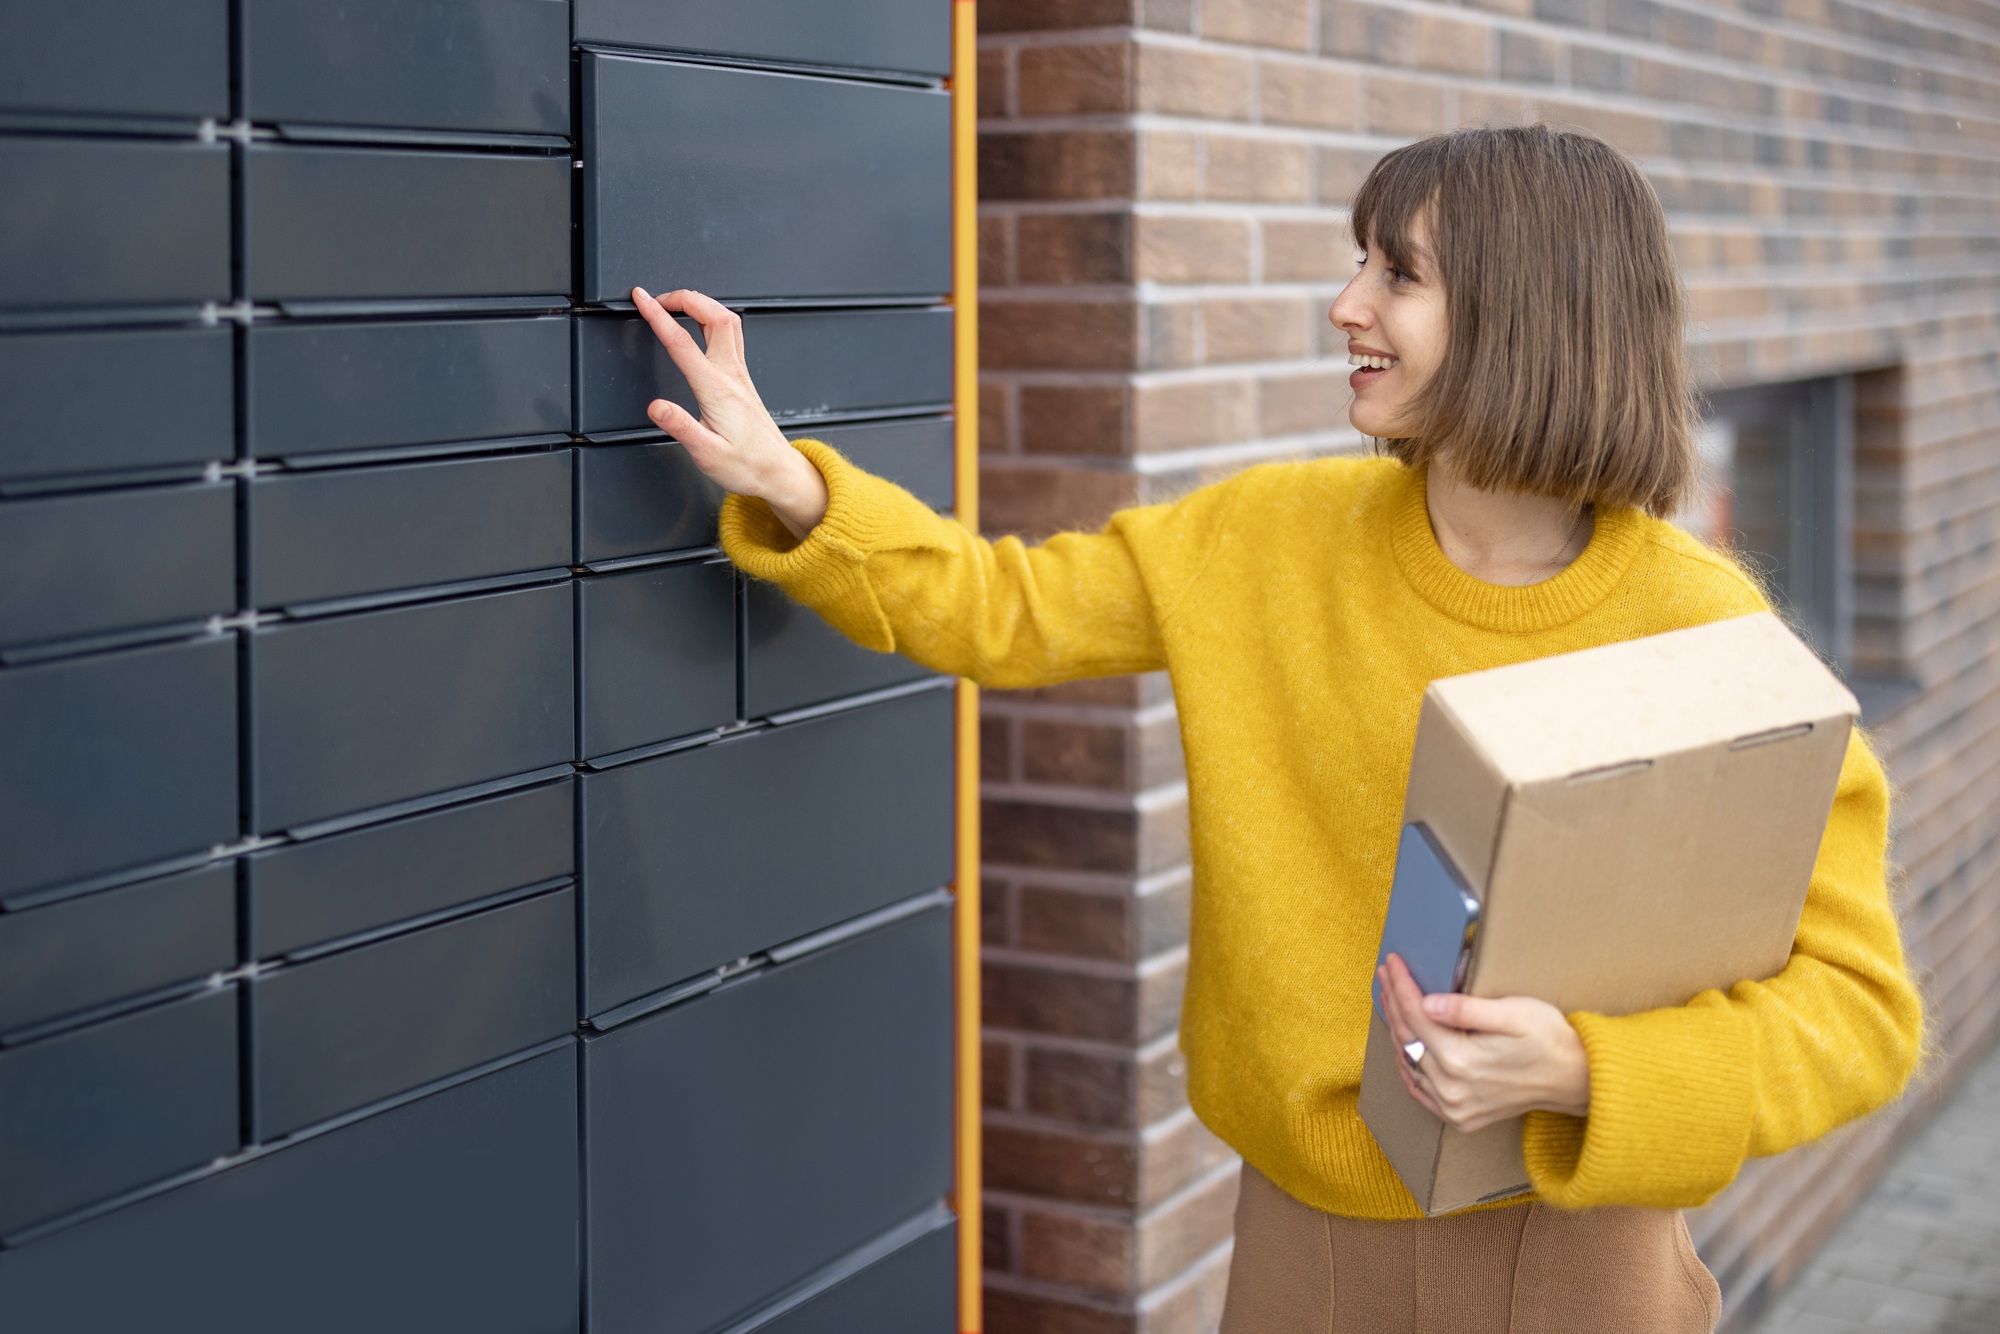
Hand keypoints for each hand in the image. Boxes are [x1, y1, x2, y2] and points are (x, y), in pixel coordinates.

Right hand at [631, 286, 829, 540]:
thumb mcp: (707, 454)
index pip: (682, 342)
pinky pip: (731, 335)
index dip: (658, 314)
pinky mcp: (743, 379)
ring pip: (727, 321)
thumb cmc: (746, 465)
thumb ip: (681, 427)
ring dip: (701, 304)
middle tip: (657, 298)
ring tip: (676, 304)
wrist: (777, 472)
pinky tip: (701, 324)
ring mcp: (740, 374)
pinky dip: (711, 318)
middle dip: (684, 297)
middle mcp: (731, 375)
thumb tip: (656, 406)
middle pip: (714, 315)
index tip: (641, 298)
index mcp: (716, 390)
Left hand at [1375, 952, 1589, 1132]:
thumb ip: (1467, 1009)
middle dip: (1394, 1001)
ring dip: (1397, 1029)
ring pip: (1408, 1061)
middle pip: (1407, 1037)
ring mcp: (1453, 1107)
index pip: (1416, 1015)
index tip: (1393, 962)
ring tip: (1391, 999)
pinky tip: (1403, 1043)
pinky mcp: (1459, 1117)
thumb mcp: (1514, 1013)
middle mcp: (1451, 1089)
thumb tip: (1427, 1003)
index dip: (1402, 985)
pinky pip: (1419, 1089)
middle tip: (1386, 974)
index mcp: (1461, 1061)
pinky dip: (1407, 1063)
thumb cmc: (1549, 1039)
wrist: (1574, 1079)